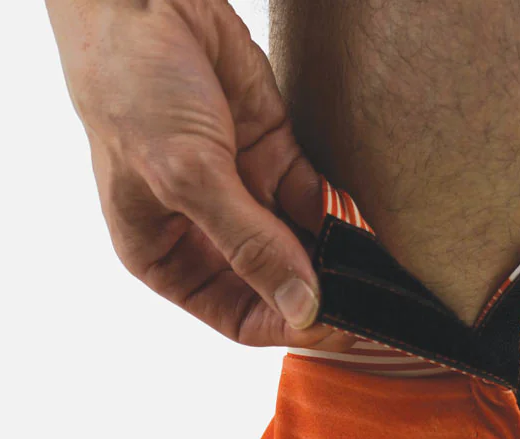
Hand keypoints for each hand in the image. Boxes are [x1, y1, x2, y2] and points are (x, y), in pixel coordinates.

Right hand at [45, 0, 349, 347]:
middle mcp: (207, 234)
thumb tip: (303, 308)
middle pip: (276, 286)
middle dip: (322, 297)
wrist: (142, 1)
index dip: (289, 325)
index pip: (239, 316)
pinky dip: (342, 213)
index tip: (339, 325)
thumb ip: (250, 244)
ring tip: (384, 275)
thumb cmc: (135, 93)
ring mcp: (242, 194)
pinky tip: (371, 230)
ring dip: (338, 260)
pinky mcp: (271, 151)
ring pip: (300, 245)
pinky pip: (314, 197)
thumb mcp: (189, 178)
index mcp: (167, 258)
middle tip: (377, 306)